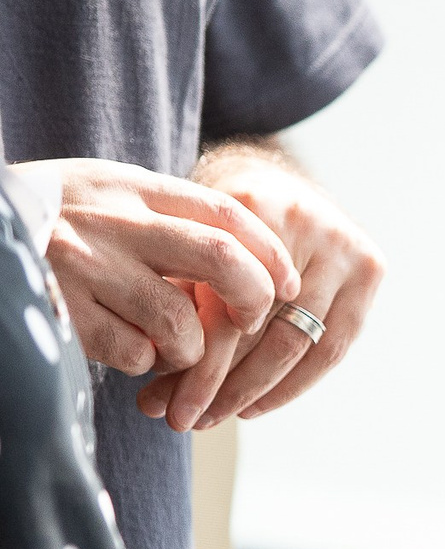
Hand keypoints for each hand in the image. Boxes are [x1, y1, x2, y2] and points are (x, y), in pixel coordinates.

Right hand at [32, 158, 297, 381]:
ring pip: (182, 324)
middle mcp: (108, 220)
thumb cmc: (50, 223)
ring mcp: (83, 267)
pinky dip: (143, 362)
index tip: (289, 284)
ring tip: (170, 345)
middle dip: (252, 301)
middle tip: (251, 322)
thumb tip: (253, 262)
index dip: (270, 253)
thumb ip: (164, 217)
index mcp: (126, 186)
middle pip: (220, 260)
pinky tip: (123, 346)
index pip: (226, 212)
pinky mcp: (61, 311)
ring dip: (190, 348)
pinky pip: (136, 354)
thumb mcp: (103, 196)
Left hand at [136, 141, 383, 429]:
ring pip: (299, 343)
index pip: (223, 302)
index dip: (193, 358)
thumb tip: (156, 376)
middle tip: (183, 421)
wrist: (275, 179)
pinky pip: (333, 346)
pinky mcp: (371, 268)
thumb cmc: (218, 220)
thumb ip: (180, 288)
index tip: (158, 399)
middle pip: (263, 326)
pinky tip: (257, 407)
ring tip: (213, 418)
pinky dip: (293, 385)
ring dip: (254, 392)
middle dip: (220, 383)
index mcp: (253, 207)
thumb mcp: (188, 237)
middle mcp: (308, 223)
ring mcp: (346, 246)